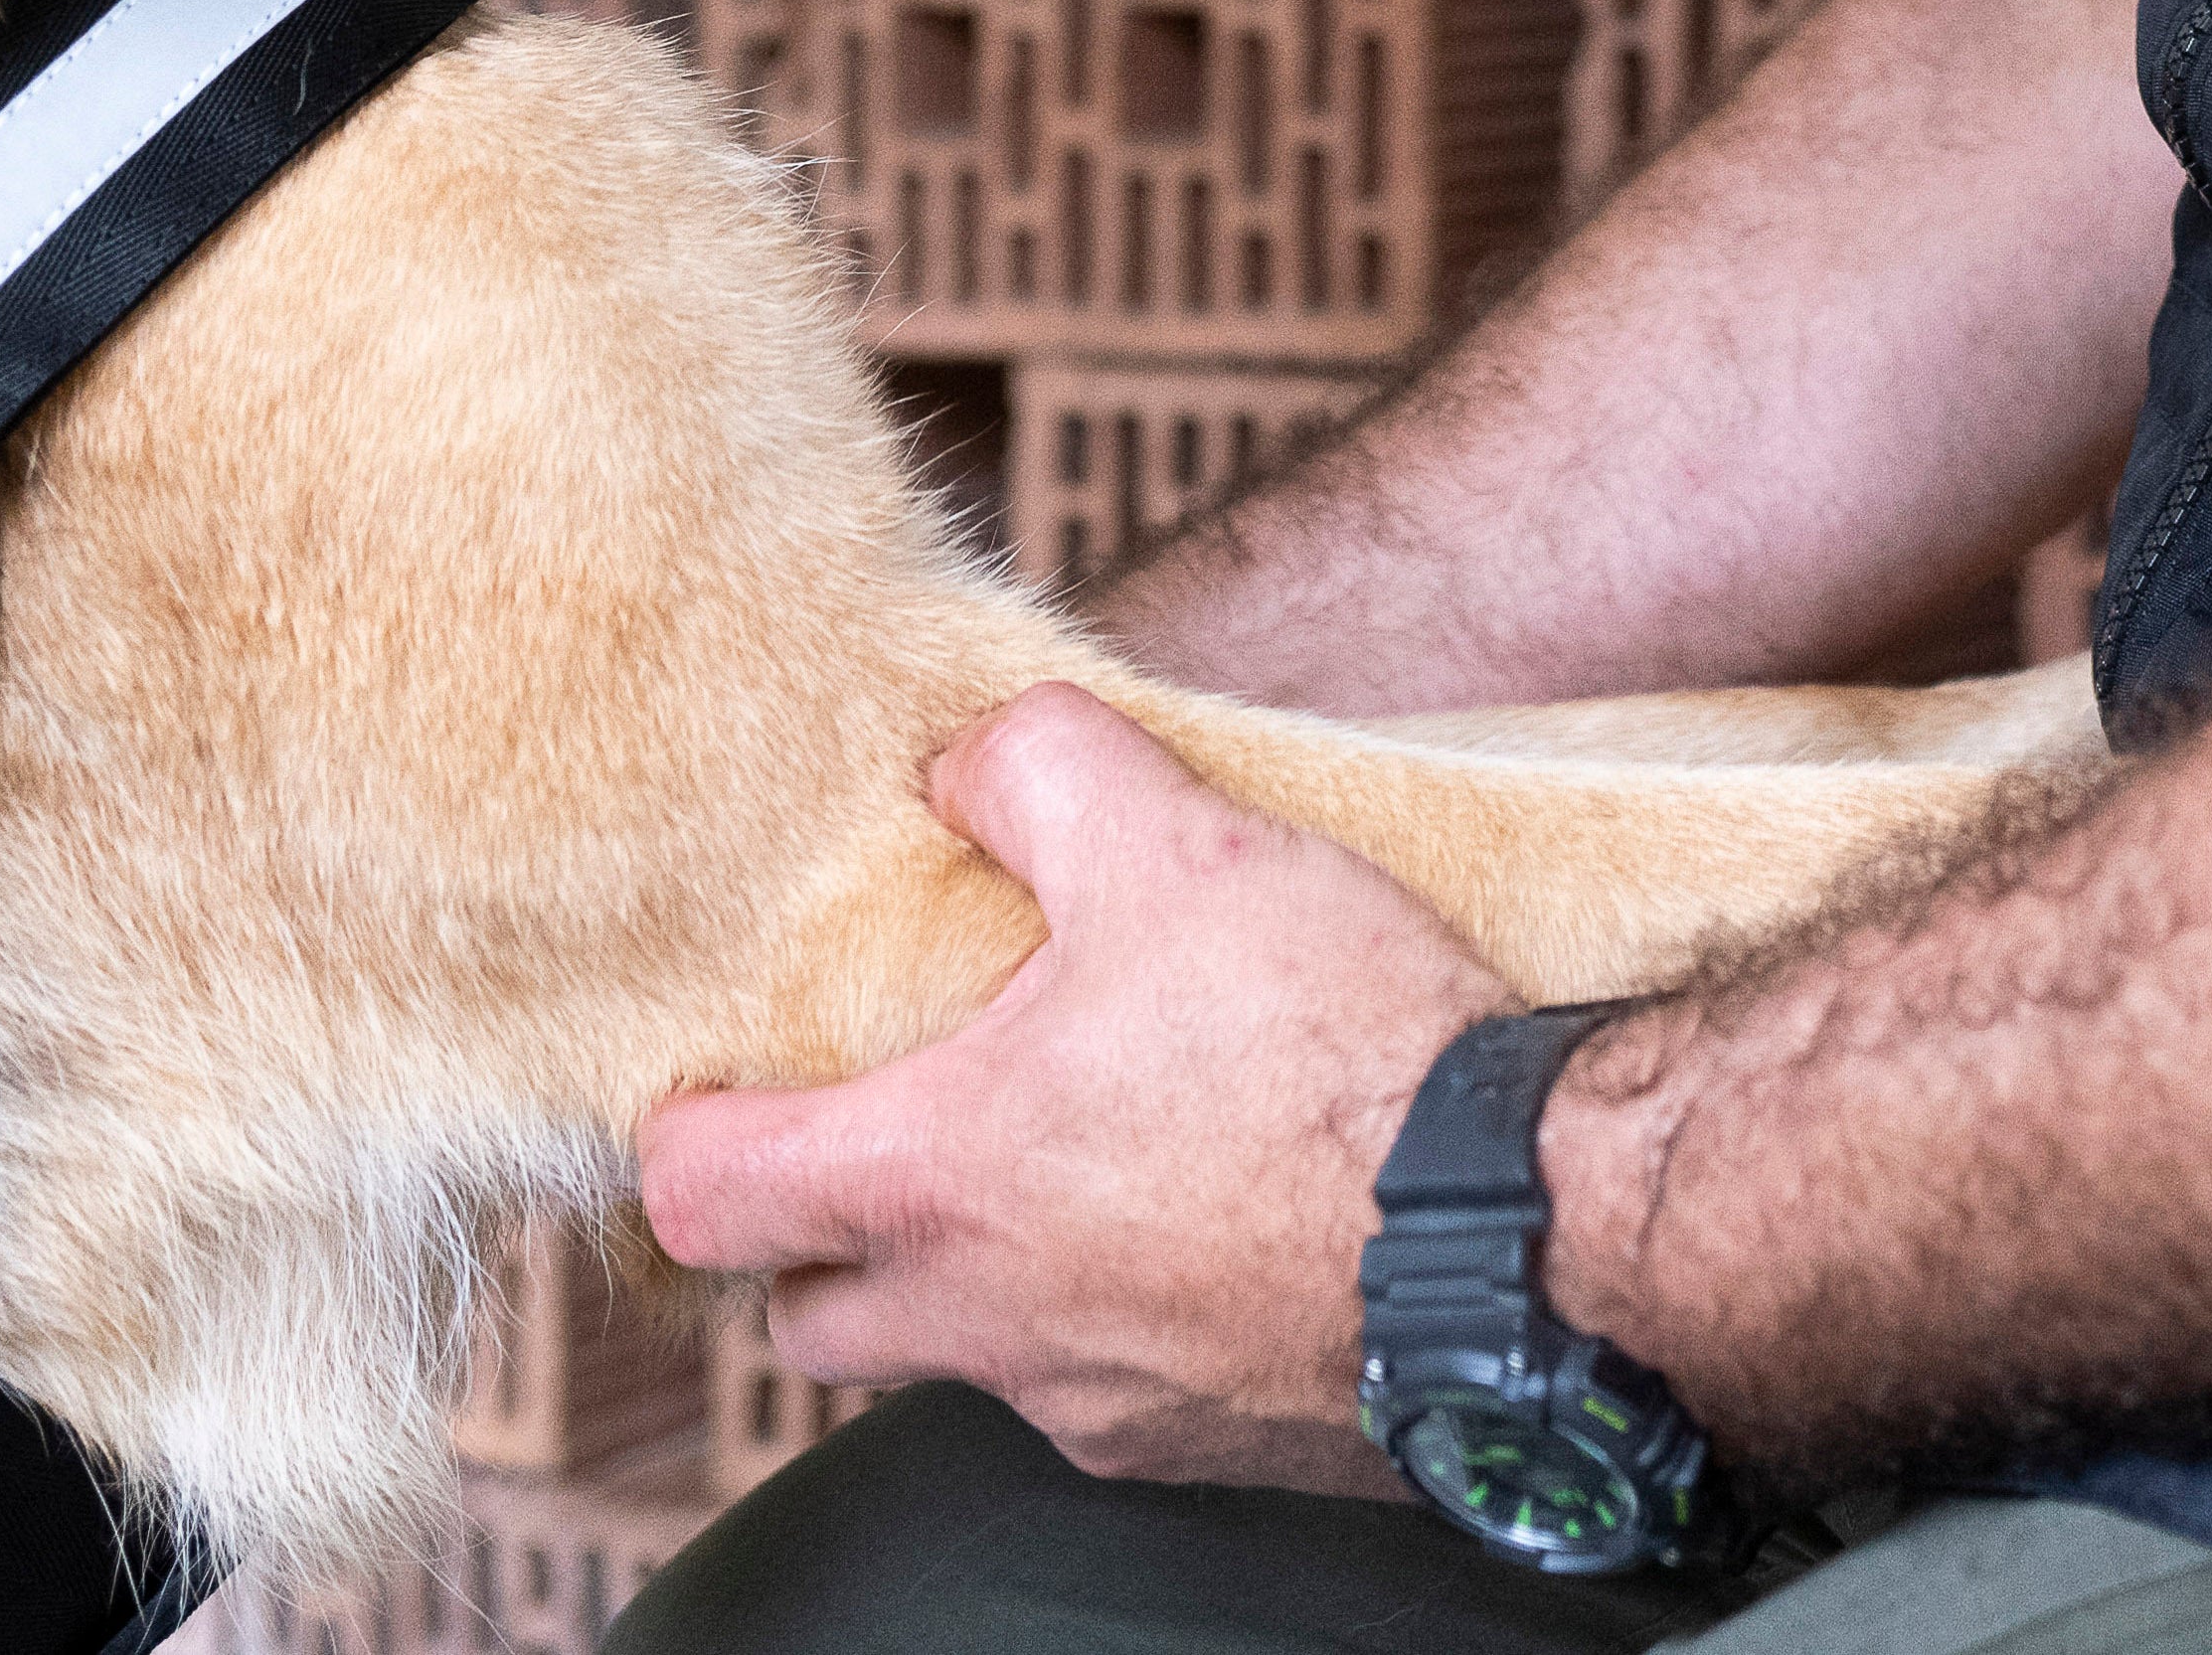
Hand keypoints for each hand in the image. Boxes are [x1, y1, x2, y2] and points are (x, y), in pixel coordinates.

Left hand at [633, 685, 1510, 1489]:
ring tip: (1071, 1159)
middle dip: (817, 1238)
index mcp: (935, 1182)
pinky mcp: (1205, 1445)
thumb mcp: (1174, 839)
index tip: (726, 1085)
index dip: (689, 1130)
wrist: (1523, 1234)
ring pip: (962, 1358)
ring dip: (974, 1275)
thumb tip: (966, 765)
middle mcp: (987, 1321)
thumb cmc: (1337, 1050)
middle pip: (807, 1320)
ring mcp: (1095, 1402)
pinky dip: (1117, 1316)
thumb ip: (1033, 769)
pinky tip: (1205, 1219)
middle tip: (888, 1131)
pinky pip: (1104, 1392)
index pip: (701, 1199)